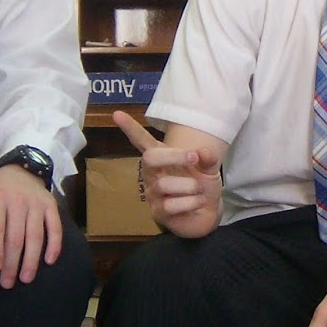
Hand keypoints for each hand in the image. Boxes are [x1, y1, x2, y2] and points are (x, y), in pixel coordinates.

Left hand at [0, 163, 62, 287]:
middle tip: (8, 283)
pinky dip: (54, 245)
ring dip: (31, 259)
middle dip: (12, 262)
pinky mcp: (51, 206)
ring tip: (26, 278)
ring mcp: (37, 204)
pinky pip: (55, 228)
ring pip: (36, 236)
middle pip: (16, 236)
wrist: (21, 170)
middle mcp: (18, 201)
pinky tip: (49, 261)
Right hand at [113, 110, 223, 236]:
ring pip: (164, 184)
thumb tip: (202, 152)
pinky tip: (197, 202)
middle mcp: (152, 174)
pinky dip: (190, 202)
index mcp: (162, 157)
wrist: (208, 212)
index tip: (117, 114)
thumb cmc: (202, 186)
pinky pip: (170, 205)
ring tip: (199, 191)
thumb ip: (207, 158)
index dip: (130, 128)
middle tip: (194, 158)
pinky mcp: (157, 213)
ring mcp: (152, 193)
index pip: (142, 141)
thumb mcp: (209, 168)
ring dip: (189, 186)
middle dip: (174, 156)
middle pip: (150, 158)